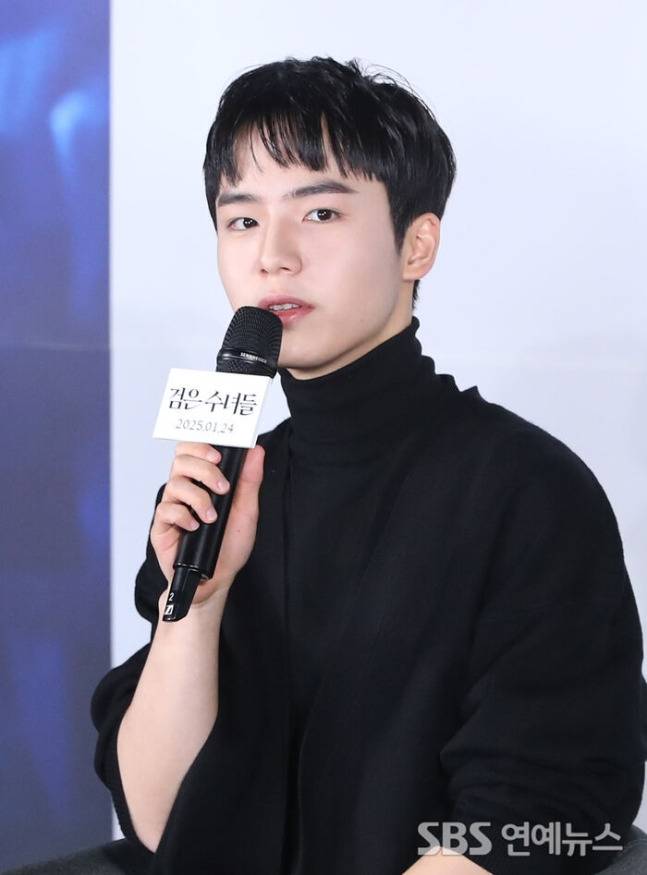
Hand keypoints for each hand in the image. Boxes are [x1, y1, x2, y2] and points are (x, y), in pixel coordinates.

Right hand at [150, 441, 264, 606]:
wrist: (217, 579)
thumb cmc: (229, 545)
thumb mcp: (247, 511)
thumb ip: (250, 480)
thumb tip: (256, 451)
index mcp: (202, 481)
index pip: (193, 450)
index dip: (201, 446)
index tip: (219, 455)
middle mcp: (185, 490)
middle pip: (181, 460)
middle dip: (203, 468)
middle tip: (222, 487)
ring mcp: (172, 507)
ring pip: (174, 483)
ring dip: (198, 498)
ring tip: (211, 517)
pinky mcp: (162, 526)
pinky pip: (165, 510)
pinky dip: (183, 516)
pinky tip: (195, 527)